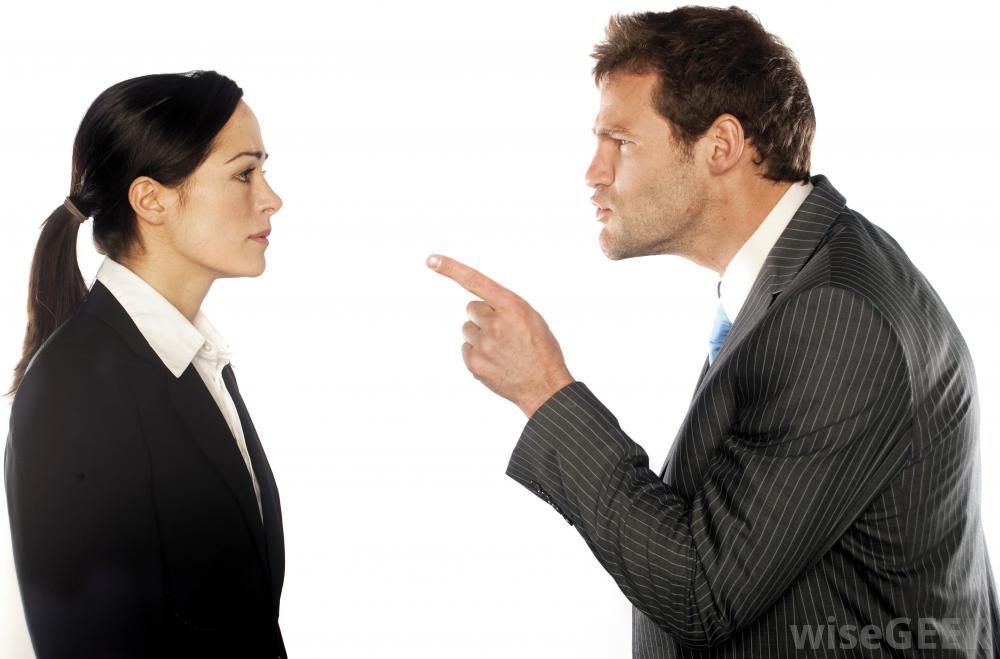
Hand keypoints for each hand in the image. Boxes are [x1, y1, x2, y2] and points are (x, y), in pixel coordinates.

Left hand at [427, 254, 573, 416]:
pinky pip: (466, 348)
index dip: (452, 269)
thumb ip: (505, 307)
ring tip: (501, 349)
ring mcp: (483, 344)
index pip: (477, 282)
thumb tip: (478, 308)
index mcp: (513, 307)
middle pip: (471, 309)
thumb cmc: (540, 349)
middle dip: (483, 317)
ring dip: (480, 336)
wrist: (544, 386)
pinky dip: (478, 353)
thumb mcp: (531, 318)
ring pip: (468, 329)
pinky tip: (496, 362)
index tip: (430, 260)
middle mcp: (495, 323)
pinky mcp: (474, 363)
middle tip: (503, 333)